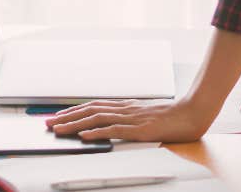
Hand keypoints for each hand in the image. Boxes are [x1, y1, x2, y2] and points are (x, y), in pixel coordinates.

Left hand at [46, 98, 208, 142]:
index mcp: (125, 106)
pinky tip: (85, 136)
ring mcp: (130, 117)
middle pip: (89, 110)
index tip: (58, 116)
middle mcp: (124, 108)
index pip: (93, 106)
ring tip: (59, 130)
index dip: (74, 110)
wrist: (192, 113)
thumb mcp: (146, 116)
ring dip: (74, 124)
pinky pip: (114, 130)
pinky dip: (97, 132)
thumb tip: (114, 123)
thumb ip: (130, 118)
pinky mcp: (138, 129)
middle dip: (66, 116)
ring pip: (96, 118)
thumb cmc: (172, 117)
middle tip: (48, 123)